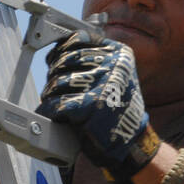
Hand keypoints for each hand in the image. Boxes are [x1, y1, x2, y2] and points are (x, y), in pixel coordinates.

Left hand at [36, 31, 159, 183]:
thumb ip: (95, 62)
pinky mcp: (91, 106)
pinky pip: (58, 104)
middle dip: (54, 73)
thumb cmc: (119, 111)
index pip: (80, 39)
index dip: (61, 48)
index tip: (53, 58)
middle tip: (52, 86)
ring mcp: (104, 84)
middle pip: (67, 60)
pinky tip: (51, 114)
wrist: (133, 143)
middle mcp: (114, 65)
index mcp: (119, 54)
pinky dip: (50, 110)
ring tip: (53, 102)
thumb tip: (59, 52)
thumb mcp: (116, 77)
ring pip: (59, 81)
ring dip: (50, 94)